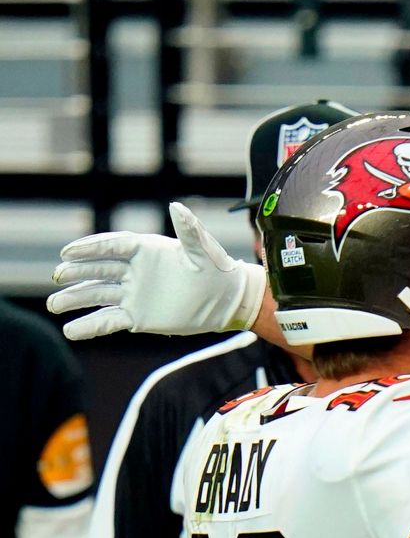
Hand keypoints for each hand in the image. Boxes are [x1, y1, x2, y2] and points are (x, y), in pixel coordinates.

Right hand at [47, 202, 265, 339]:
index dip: (90, 248)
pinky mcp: (137, 317)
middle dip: (77, 273)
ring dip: (76, 299)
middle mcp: (133, 271)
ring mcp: (132, 294)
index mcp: (145, 250)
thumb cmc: (216, 270)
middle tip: (59, 276)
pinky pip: (109, 321)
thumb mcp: (203, 251)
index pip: (111, 246)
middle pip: (98, 270)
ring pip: (97, 295)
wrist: (226, 300)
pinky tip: (71, 331)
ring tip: (55, 305)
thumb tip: (176, 206)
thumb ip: (188, 230)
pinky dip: (90, 326)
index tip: (68, 252)